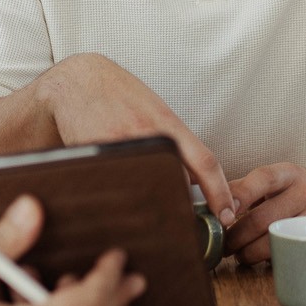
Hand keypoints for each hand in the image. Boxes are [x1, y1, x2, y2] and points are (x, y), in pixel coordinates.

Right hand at [38, 53, 235, 224]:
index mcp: (166, 125)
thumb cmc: (119, 95)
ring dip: (148, 202)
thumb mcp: (155, 110)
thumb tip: (194, 179)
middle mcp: (147, 136)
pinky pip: (115, 189)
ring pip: (145, 191)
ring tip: (143, 205)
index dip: (220, 193)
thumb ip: (175, 141)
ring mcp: (121, 148)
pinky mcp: (96, 158)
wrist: (77, 81)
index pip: (204, 163)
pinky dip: (119, 196)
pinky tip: (115, 193)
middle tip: (184, 223)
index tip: (228, 214)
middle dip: (181, 207)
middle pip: (175, 184)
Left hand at [221, 163, 305, 264]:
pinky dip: (268, 259)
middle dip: (236, 236)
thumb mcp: (278, 178)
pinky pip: (289, 253)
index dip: (241, 194)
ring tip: (238, 254)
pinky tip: (258, 259)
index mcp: (289, 174)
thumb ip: (246, 187)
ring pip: (274, 240)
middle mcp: (305, 193)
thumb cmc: (298, 189)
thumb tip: (207, 200)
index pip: (263, 179)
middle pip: (263, 218)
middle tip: (222, 244)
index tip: (222, 211)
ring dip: (248, 252)